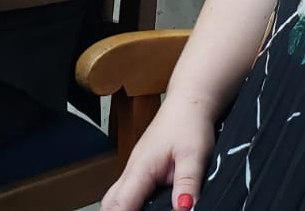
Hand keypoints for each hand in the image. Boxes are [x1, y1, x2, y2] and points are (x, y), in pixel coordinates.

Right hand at [101, 98, 216, 210]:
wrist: (189, 103)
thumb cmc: (190, 124)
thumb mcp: (194, 155)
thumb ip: (187, 183)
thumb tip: (184, 209)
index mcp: (141, 168)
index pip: (120, 203)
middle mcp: (132, 170)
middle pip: (110, 202)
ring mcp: (134, 169)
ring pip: (115, 197)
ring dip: (119, 210)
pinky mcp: (141, 169)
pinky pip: (126, 191)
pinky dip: (127, 204)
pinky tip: (140, 209)